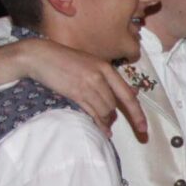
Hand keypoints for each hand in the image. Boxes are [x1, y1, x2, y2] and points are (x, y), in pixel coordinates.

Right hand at [2, 37, 148, 142]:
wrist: (40, 56)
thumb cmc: (66, 60)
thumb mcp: (92, 64)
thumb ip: (110, 79)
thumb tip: (133, 93)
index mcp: (106, 68)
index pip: (128, 95)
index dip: (137, 114)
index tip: (144, 128)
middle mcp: (100, 76)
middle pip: (115, 105)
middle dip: (115, 117)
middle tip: (112, 125)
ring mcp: (87, 85)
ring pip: (105, 110)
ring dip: (106, 121)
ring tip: (105, 126)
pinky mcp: (75, 93)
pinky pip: (92, 113)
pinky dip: (99, 123)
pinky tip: (103, 130)